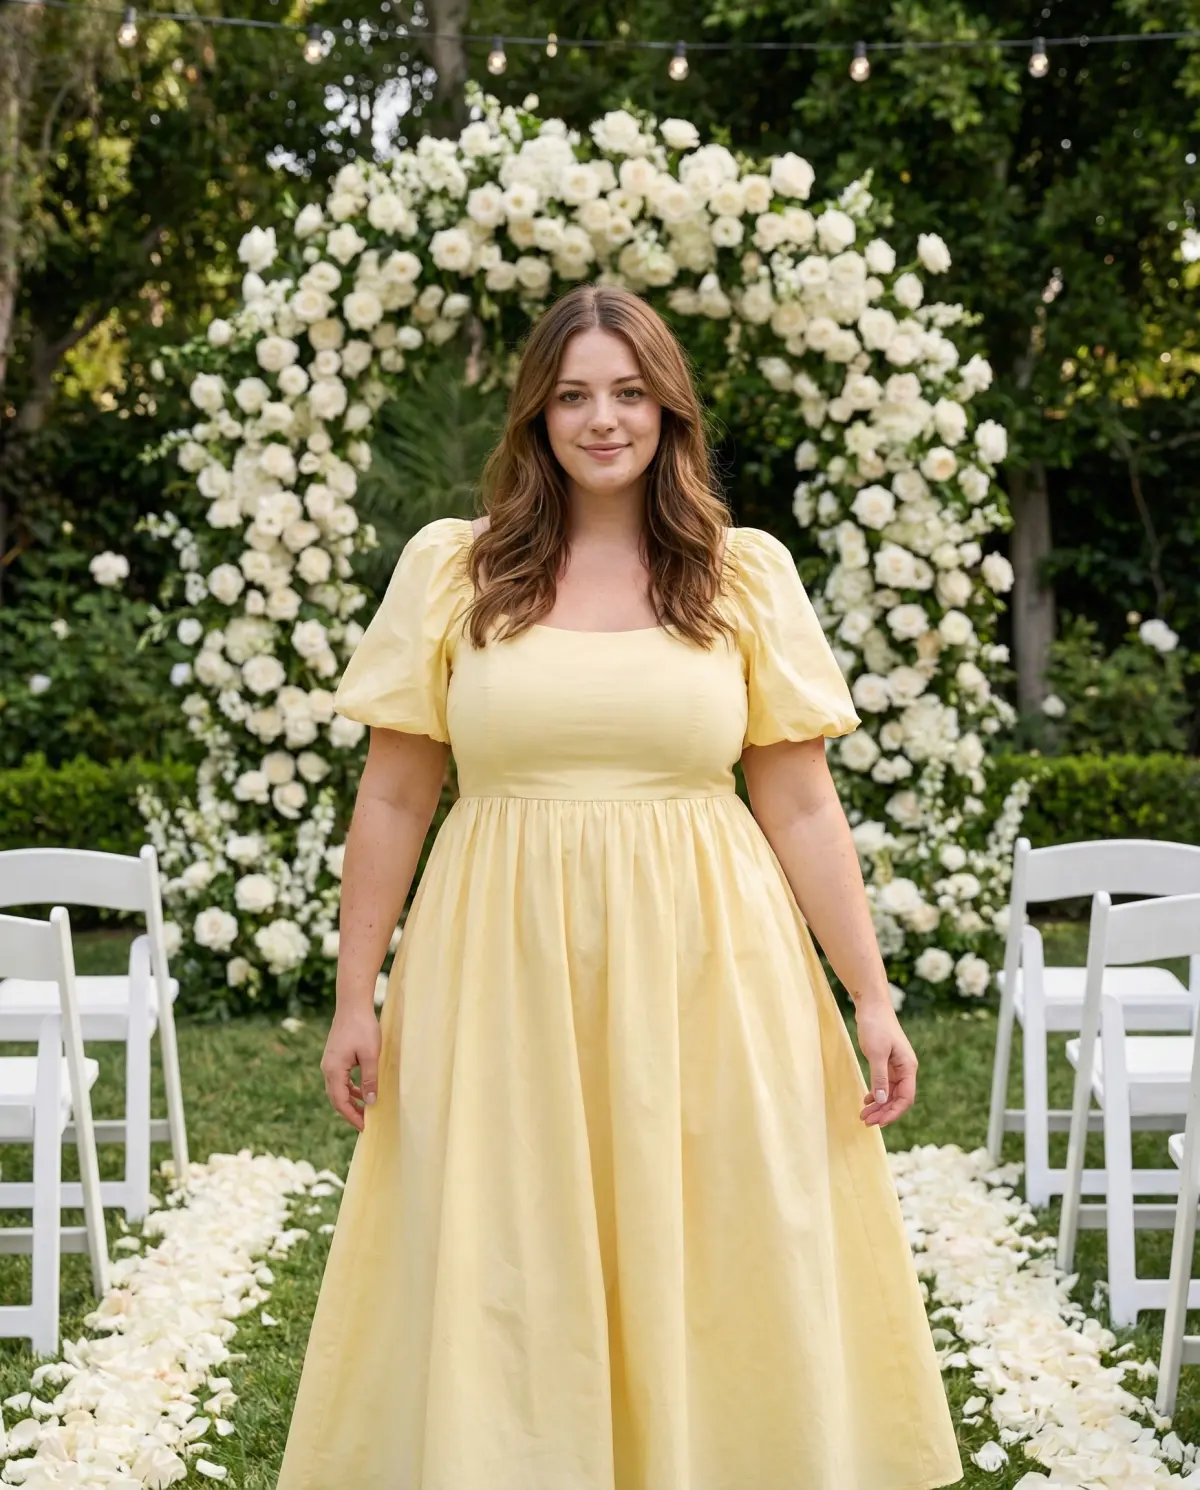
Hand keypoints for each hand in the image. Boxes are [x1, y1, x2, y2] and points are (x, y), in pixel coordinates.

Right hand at [321, 1007, 381, 1130]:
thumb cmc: (362, 1027)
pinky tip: (362, 1089)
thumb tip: (370, 1102)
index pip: (340, 1102)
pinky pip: (340, 1078)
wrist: (352, 1004)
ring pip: (338, 1089)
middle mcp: (327, 1068)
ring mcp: (330, 1062)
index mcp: (333, 1070)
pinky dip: (350, 1088)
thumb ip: (370, 1080)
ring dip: (350, 1100)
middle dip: (350, 1112)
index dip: (352, 1117)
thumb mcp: (370, 1056)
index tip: (364, 1127)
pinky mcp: (335, 1056)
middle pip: (336, 1098)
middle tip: (365, 1123)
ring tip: (366, 1110)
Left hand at [854, 999, 917, 1128]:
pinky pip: (884, 1084)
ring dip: (879, 1105)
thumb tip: (882, 1100)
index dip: (893, 1112)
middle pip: (898, 1098)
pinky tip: (867, 1100)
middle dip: (884, 1112)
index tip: (879, 1123)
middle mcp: (905, 1069)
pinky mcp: (886, 1062)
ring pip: (890, 1093)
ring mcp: (896, 1066)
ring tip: (864, 1115)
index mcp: (908, 1067)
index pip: (906, 1098)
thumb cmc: (876, 1026)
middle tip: (866, 1122)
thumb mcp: (877, 1053)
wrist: (871, 1006)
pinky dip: (876, 1094)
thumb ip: (880, 1077)